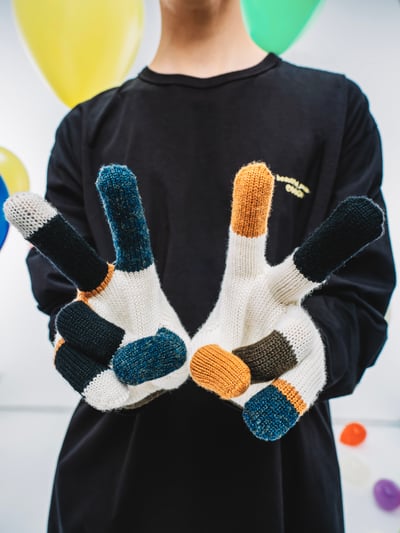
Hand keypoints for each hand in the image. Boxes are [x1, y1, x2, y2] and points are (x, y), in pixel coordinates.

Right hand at [5, 165, 188, 410]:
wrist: (139, 388)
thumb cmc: (159, 356)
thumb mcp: (179, 352)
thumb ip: (166, 356)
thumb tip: (125, 359)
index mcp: (134, 282)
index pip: (131, 242)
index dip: (123, 211)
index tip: (115, 174)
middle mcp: (100, 295)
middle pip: (76, 262)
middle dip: (51, 233)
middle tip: (19, 203)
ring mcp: (79, 324)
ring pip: (76, 322)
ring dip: (109, 345)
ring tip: (134, 362)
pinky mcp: (66, 356)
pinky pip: (72, 364)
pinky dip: (98, 380)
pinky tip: (115, 385)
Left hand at [190, 162, 383, 439]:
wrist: (265, 385)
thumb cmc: (228, 351)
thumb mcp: (201, 351)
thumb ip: (204, 363)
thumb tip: (229, 381)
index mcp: (249, 284)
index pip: (246, 246)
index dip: (249, 214)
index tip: (256, 171)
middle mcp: (283, 304)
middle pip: (303, 275)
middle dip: (328, 246)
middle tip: (365, 214)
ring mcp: (303, 338)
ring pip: (294, 342)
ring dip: (261, 363)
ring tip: (233, 383)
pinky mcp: (313, 377)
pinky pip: (295, 392)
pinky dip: (274, 403)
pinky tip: (264, 411)